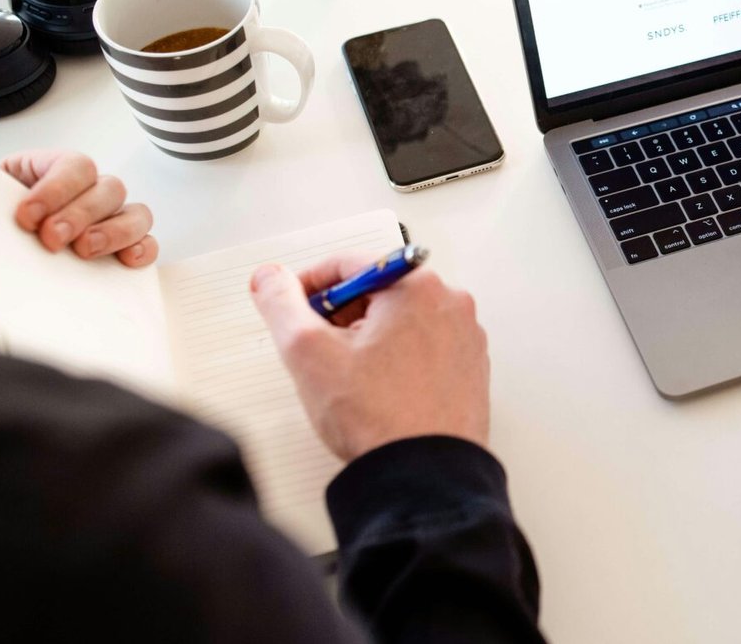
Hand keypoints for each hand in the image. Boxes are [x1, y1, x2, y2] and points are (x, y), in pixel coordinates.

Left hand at [0, 96, 158, 266]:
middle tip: (52, 239)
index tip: (27, 216)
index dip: (59, 190)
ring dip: (116, 232)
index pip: (76, 166)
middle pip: (110, 189)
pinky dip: (143, 249)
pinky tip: (124, 260)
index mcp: (47, 169)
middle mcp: (81, 192)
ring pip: (136, 214)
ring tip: (84, 251)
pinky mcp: (112, 251)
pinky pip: (145, 243)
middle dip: (83, 215)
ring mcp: (101, 222)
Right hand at [249, 254, 491, 461]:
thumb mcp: (308, 352)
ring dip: (367, 339)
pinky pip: (424, 348)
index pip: (350, 265)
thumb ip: (281, 304)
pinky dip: (396, 359)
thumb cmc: (377, 417)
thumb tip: (271, 278)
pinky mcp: (470, 368)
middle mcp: (451, 304)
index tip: (290, 306)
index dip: (308, 286)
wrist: (424, 475)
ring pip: (400, 321)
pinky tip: (379, 391)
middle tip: (319, 350)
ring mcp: (465, 337)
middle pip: (378, 291)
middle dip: (340, 315)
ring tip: (350, 378)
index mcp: (418, 286)